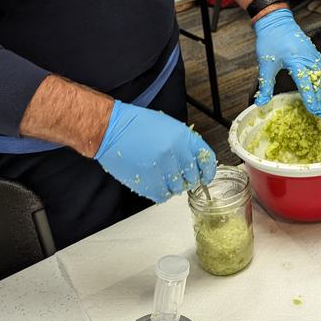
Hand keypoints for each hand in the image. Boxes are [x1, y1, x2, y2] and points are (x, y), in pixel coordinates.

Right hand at [95, 101, 216, 201]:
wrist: (112, 130)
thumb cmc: (138, 125)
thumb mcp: (170, 126)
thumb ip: (185, 143)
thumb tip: (195, 161)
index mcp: (184, 137)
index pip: (207, 160)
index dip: (208, 171)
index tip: (205, 176)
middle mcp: (175, 153)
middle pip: (192, 178)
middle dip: (188, 179)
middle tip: (181, 177)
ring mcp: (161, 169)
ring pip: (177, 188)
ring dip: (173, 186)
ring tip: (164, 177)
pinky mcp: (147, 182)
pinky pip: (162, 195)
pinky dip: (161, 192)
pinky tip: (156, 183)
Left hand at [254, 9, 320, 116]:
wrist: (275, 21)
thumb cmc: (270, 39)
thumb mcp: (266, 64)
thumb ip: (265, 85)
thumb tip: (261, 102)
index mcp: (295, 61)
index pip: (305, 84)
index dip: (310, 98)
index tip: (314, 110)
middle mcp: (307, 58)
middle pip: (316, 81)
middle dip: (319, 98)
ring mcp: (312, 54)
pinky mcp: (313, 51)